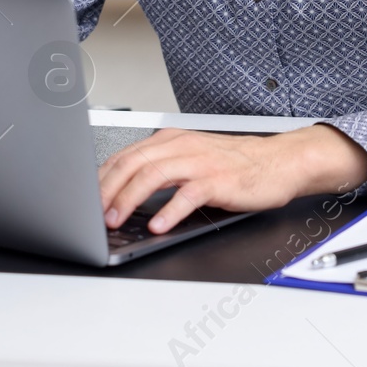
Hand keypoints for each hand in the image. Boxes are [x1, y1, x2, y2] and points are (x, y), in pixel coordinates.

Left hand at [97, 124, 366, 234]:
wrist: (281, 162)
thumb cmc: (238, 164)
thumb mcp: (194, 160)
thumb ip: (164, 172)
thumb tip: (127, 196)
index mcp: (172, 140)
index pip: (125, 156)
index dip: (100, 179)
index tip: (85, 200)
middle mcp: (182, 146)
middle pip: (131, 164)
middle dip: (106, 190)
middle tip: (92, 214)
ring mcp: (200, 162)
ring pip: (152, 175)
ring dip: (128, 199)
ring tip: (116, 220)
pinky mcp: (219, 180)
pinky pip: (187, 195)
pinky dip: (169, 212)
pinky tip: (158, 226)